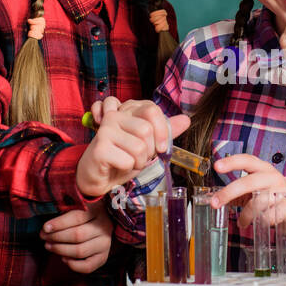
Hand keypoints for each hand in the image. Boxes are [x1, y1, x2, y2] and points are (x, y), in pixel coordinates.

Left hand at [40, 201, 111, 272]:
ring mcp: (105, 243)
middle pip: (78, 235)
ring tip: (49, 246)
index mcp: (98, 210)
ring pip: (80, 251)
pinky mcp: (103, 257)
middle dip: (57, 237)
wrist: (99, 226)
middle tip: (44, 237)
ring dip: (61, 250)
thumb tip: (46, 228)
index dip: (59, 223)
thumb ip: (64, 213)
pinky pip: (87, 266)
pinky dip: (73, 265)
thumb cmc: (81, 215)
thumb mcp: (76, 207)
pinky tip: (64, 258)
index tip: (45, 228)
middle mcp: (104, 227)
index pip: (77, 217)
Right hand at [75, 96, 190, 198]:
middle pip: (146, 130)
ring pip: (139, 147)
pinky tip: (117, 166)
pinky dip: (128, 169)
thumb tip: (186, 120)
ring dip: (139, 161)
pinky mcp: (100, 148)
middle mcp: (114, 115)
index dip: (162, 130)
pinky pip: (128, 161)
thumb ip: (165, 131)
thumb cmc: (122, 157)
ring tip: (127, 161)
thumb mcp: (148, 143)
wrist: (99, 176)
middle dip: (149, 150)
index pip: (152, 110)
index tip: (160, 147)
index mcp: (127, 110)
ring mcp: (105, 130)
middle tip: (138, 156)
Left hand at [210, 154, 285, 237]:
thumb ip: (236, 194)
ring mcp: (281, 191)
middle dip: (229, 193)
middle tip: (215, 203)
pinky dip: (261, 221)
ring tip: (242, 222)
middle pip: (249, 182)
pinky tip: (259, 223)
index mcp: (262, 168)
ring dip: (245, 215)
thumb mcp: (254, 190)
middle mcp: (272, 177)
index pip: (246, 160)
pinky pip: (270, 216)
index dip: (231, 162)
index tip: (217, 166)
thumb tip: (213, 199)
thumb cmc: (272, 196)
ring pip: (258, 202)